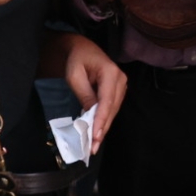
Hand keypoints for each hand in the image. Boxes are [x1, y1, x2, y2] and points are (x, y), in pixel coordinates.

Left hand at [60, 35, 126, 153]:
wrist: (81, 48)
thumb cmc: (76, 59)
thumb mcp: (74, 75)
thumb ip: (84, 94)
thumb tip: (90, 114)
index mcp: (111, 73)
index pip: (107, 101)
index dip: (101, 120)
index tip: (95, 136)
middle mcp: (121, 79)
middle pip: (112, 109)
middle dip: (102, 129)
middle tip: (93, 147)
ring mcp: (121, 85)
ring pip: (113, 111)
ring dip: (103, 128)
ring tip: (94, 145)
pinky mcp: (117, 91)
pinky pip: (111, 109)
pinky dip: (103, 121)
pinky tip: (96, 133)